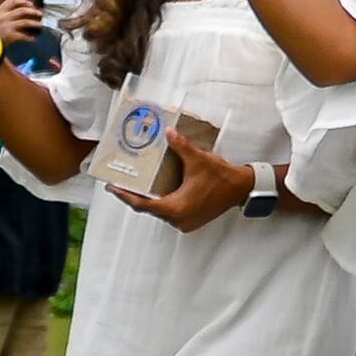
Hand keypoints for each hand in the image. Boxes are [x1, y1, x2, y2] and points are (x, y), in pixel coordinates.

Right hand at [0, 0, 42, 47]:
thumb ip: (4, 6)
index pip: (13, 1)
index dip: (24, 1)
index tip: (31, 3)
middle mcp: (3, 17)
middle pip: (22, 10)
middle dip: (33, 11)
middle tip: (40, 14)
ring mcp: (6, 26)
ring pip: (25, 22)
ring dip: (35, 23)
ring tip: (40, 25)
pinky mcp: (8, 35)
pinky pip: (23, 35)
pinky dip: (29, 37)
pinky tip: (33, 38)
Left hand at [109, 131, 249, 233]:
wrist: (242, 188)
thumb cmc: (222, 178)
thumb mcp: (199, 160)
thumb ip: (181, 147)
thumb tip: (169, 133)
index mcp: (175, 208)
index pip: (142, 204)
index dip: (125, 196)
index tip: (112, 188)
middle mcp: (178, 219)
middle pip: (149, 209)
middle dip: (136, 197)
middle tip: (123, 185)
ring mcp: (185, 223)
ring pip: (160, 212)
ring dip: (151, 201)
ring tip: (140, 188)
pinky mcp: (191, 221)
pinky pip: (170, 214)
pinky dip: (164, 204)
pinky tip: (160, 193)